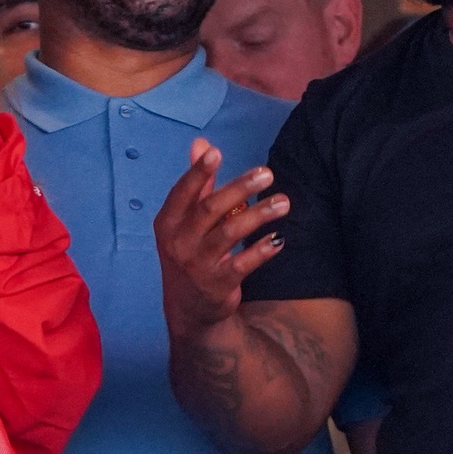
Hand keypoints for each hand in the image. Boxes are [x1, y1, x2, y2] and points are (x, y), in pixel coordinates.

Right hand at [154, 138, 287, 340]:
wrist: (189, 309)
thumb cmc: (190, 253)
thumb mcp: (184, 222)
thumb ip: (197, 184)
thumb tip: (201, 144)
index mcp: (168, 222)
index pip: (182, 192)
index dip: (197, 172)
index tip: (216, 152)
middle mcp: (178, 243)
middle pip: (210, 209)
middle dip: (239, 188)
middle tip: (267, 173)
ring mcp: (197, 265)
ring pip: (230, 233)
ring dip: (259, 215)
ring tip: (284, 202)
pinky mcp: (217, 285)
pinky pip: (242, 264)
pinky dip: (261, 250)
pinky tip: (279, 238)